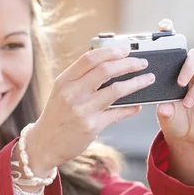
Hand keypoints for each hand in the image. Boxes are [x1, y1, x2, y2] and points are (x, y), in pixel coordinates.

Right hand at [26, 47, 154, 174]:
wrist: (45, 144)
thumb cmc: (57, 115)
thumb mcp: (61, 91)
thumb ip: (81, 78)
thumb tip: (110, 63)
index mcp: (64, 80)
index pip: (90, 58)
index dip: (111, 51)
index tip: (126, 50)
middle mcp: (72, 93)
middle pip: (106, 70)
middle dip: (129, 64)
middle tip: (142, 63)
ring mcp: (82, 110)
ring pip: (117, 90)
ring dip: (137, 83)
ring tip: (148, 79)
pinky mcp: (92, 127)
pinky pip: (118, 113)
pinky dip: (131, 107)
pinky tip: (138, 104)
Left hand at [155, 19, 193, 148]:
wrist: (188, 135)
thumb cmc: (173, 120)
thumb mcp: (165, 117)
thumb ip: (164, 112)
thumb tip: (165, 107)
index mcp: (173, 71)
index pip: (173, 48)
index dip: (169, 34)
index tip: (164, 26)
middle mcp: (191, 70)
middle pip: (193, 55)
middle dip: (187, 65)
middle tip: (179, 83)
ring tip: (187, 103)